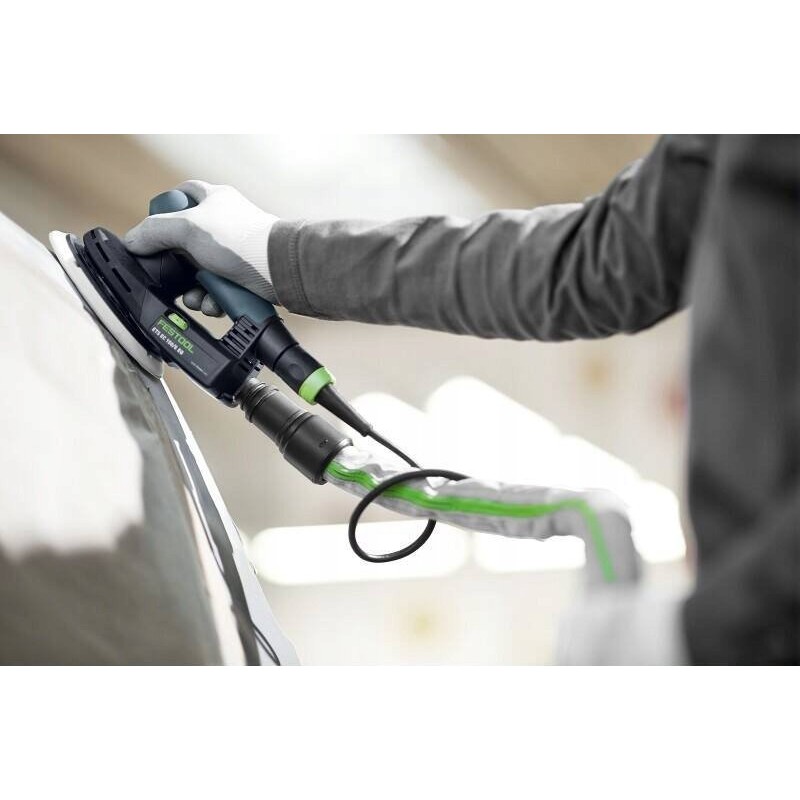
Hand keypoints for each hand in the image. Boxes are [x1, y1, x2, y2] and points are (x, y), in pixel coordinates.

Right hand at [124, 180, 277, 315]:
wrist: (280, 271)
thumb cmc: (242, 241)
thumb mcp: (187, 228)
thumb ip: (154, 232)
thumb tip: (132, 242)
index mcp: (212, 200)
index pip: (179, 196)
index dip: (162, 213)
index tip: (153, 234)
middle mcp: (223, 224)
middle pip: (185, 246)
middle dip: (176, 268)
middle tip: (173, 278)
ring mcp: (234, 253)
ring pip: (200, 273)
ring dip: (194, 291)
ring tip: (197, 299)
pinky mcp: (243, 278)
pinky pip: (218, 290)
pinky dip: (213, 300)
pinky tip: (214, 304)